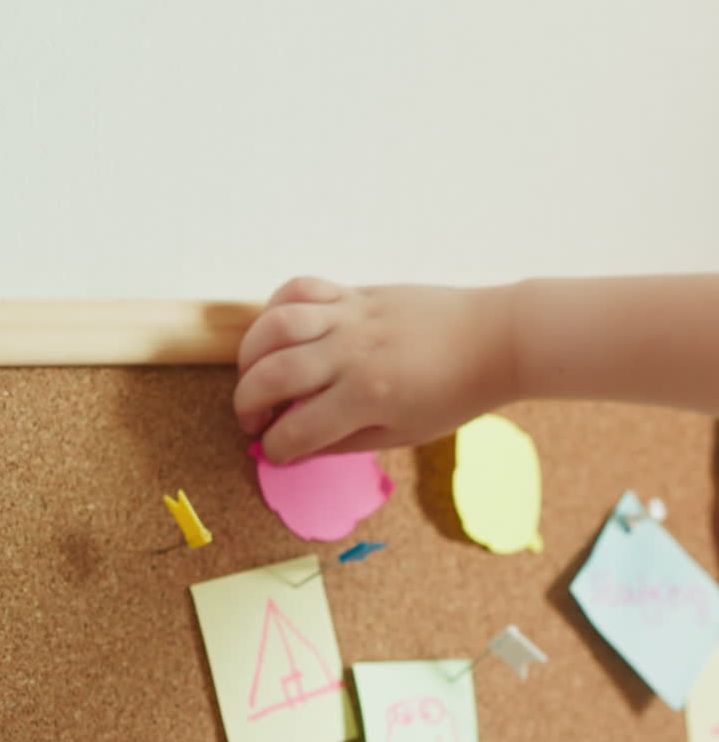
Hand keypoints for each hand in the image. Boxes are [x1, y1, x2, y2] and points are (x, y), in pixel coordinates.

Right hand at [233, 276, 515, 462]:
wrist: (495, 339)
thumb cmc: (454, 394)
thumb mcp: (402, 435)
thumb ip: (343, 442)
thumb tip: (296, 448)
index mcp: (367, 397)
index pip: (296, 430)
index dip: (277, 449)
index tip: (276, 453)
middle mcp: (352, 353)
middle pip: (272, 376)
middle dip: (247, 406)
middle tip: (253, 422)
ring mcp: (352, 316)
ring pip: (274, 325)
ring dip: (249, 355)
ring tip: (254, 377)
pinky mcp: (356, 292)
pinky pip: (300, 288)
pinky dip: (275, 308)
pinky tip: (277, 334)